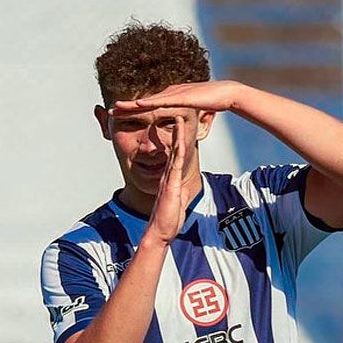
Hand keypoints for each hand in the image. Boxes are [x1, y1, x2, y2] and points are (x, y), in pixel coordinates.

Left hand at [113, 81, 239, 113]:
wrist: (226, 93)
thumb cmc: (211, 102)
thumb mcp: (192, 112)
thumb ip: (182, 116)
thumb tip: (176, 123)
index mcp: (169, 99)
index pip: (146, 106)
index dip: (131, 110)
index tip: (117, 114)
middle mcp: (168, 94)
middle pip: (143, 102)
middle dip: (125, 107)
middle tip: (108, 111)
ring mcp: (174, 94)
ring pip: (149, 101)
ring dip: (132, 104)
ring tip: (116, 108)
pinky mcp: (182, 97)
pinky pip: (163, 101)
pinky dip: (150, 102)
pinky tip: (138, 103)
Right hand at [144, 116, 190, 244]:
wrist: (159, 232)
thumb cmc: (168, 220)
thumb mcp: (178, 203)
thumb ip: (180, 194)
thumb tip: (183, 190)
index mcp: (169, 177)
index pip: (175, 153)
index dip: (178, 138)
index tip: (182, 123)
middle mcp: (167, 174)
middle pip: (172, 146)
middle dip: (176, 128)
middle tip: (179, 110)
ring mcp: (167, 178)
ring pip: (173, 151)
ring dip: (177, 133)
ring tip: (180, 116)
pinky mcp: (170, 184)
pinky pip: (174, 164)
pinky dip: (178, 150)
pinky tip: (181, 139)